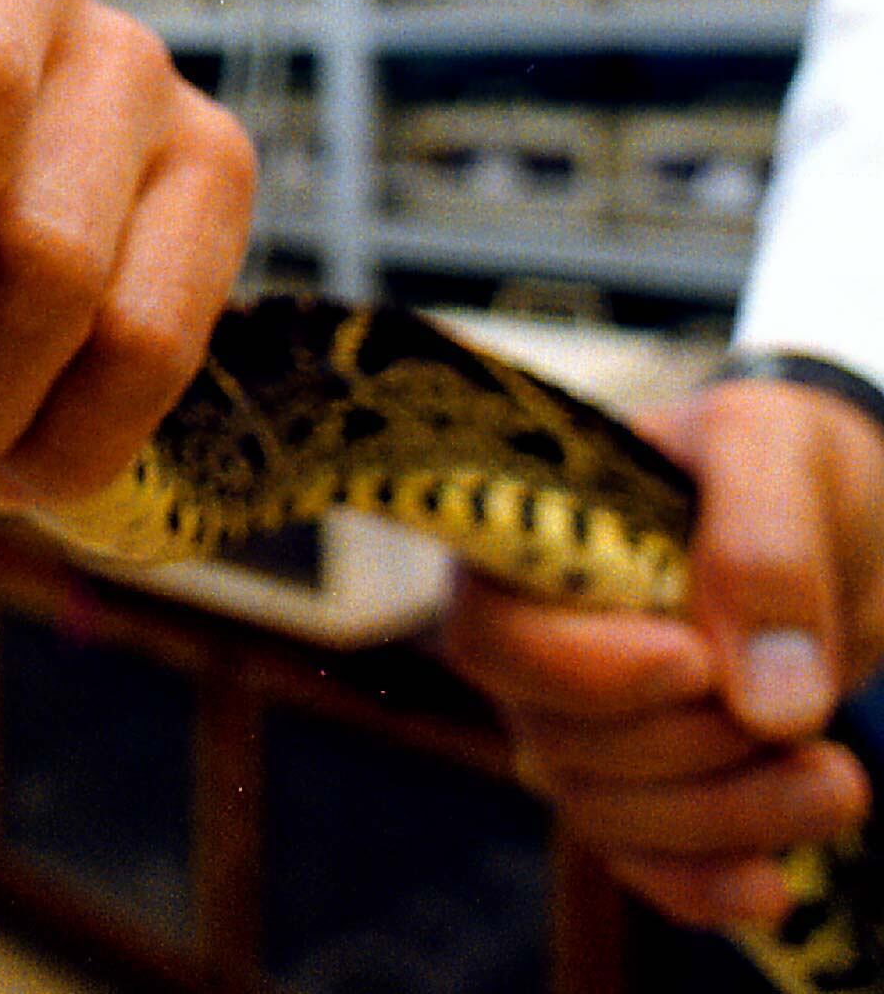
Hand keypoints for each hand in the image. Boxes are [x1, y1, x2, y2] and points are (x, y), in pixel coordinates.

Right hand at [441, 376, 883, 927]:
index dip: (580, 670)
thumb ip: (761, 548)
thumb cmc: (777, 456)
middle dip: (691, 751)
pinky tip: (772, 881)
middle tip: (807, 723)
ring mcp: (578, 718)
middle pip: (557, 739)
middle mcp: (532, 639)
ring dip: (725, 817)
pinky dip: (701, 883)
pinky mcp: (637, 781)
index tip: (696, 664)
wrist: (835, 513)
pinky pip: (638, 859)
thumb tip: (763, 703)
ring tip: (842, 784)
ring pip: (604, 809)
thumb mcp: (774, 451)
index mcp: (525, 541)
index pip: (492, 633)